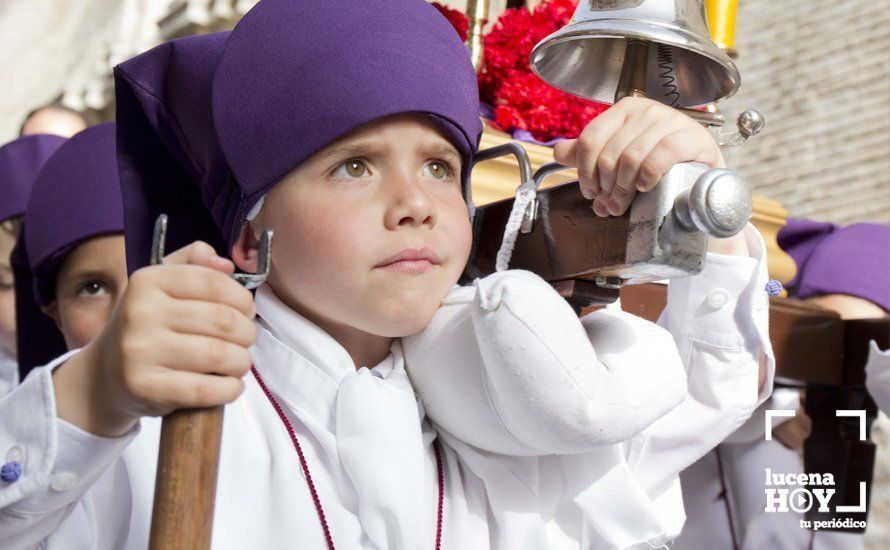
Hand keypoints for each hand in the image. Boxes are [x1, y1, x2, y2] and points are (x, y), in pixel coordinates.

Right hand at [53, 242, 256, 436]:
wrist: (105, 374)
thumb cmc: (149, 326)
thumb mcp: (163, 285)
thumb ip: (196, 264)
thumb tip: (226, 265)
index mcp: (148, 281)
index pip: (214, 283)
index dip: (242, 299)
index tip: (246, 311)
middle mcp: (140, 312)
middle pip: (223, 320)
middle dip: (247, 333)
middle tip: (244, 341)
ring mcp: (139, 351)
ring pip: (220, 356)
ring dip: (241, 362)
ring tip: (238, 363)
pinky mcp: (144, 387)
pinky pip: (206, 390)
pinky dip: (229, 389)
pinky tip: (229, 385)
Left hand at [553, 96, 724, 217]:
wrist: (703, 171)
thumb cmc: (660, 163)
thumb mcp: (622, 154)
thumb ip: (590, 152)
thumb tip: (558, 151)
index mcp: (624, 110)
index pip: (590, 139)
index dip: (585, 171)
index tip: (590, 192)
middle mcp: (645, 110)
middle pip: (609, 153)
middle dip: (605, 187)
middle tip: (608, 206)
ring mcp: (670, 121)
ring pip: (631, 158)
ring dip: (623, 188)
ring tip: (622, 205)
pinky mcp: (691, 136)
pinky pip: (661, 156)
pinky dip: (648, 175)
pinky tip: (645, 187)